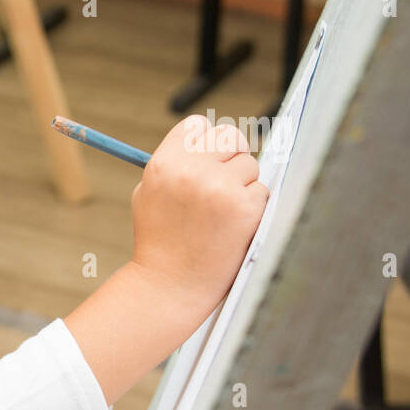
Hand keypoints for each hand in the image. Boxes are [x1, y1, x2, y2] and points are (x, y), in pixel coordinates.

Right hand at [129, 115, 269, 312]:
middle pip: (230, 136)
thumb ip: (174, 163)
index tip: (207, 157)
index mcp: (164, 164)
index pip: (198, 125)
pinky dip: (252, 205)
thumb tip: (206, 137)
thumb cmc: (160, 239)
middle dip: (230, 156)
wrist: (171, 284)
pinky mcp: (245, 207)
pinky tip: (232, 225)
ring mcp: (221, 189)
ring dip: (242, 184)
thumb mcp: (148, 194)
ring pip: (250, 164)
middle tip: (222, 181)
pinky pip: (262, 190)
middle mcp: (192, 171)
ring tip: (220, 212)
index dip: (205, 141)